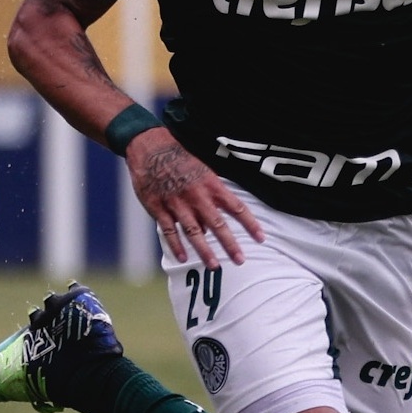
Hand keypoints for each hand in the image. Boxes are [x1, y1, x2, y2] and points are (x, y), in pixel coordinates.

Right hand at [126, 127, 264, 268]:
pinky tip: (184, 258)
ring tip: (214, 265)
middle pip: (217, 224)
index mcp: (211, 184)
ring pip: (194, 232)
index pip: (237, 207)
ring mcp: (177, 203)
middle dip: (230, 244)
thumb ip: (212, 194)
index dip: (251, 224)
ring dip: (205, 250)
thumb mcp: (203, 170)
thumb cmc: (179, 158)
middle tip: (240, 260)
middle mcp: (197, 195)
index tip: (262, 238)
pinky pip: (169, 231)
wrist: (149, 147)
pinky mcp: (158, 208)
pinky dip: (176, 246)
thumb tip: (219, 221)